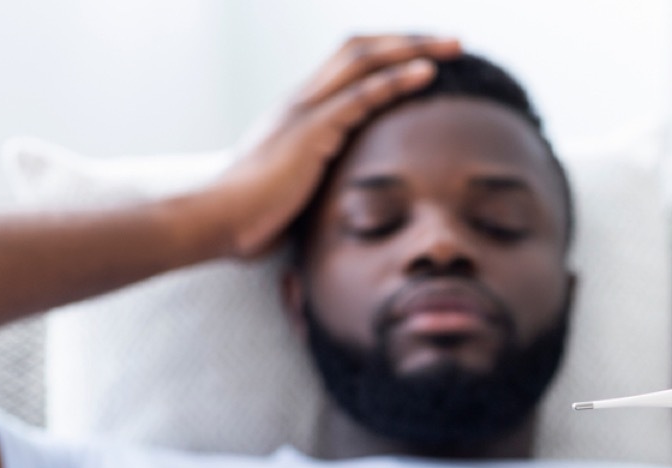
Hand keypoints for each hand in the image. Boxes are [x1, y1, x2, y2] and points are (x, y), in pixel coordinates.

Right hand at [205, 35, 461, 258]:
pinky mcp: (311, 132)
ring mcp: (306, 111)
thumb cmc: (255, 216)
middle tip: (454, 43)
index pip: (350, 64)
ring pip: (364, 59)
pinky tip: (427, 74)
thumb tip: (347, 194)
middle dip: (410, 40)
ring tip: (453, 47)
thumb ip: (324, 178)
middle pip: (362, 48)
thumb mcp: (299, 188)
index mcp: (301, 110)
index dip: (391, 55)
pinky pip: (361, 96)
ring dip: (413, 49)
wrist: (217, 222)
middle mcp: (304, 99)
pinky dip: (397, 81)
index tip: (429, 58)